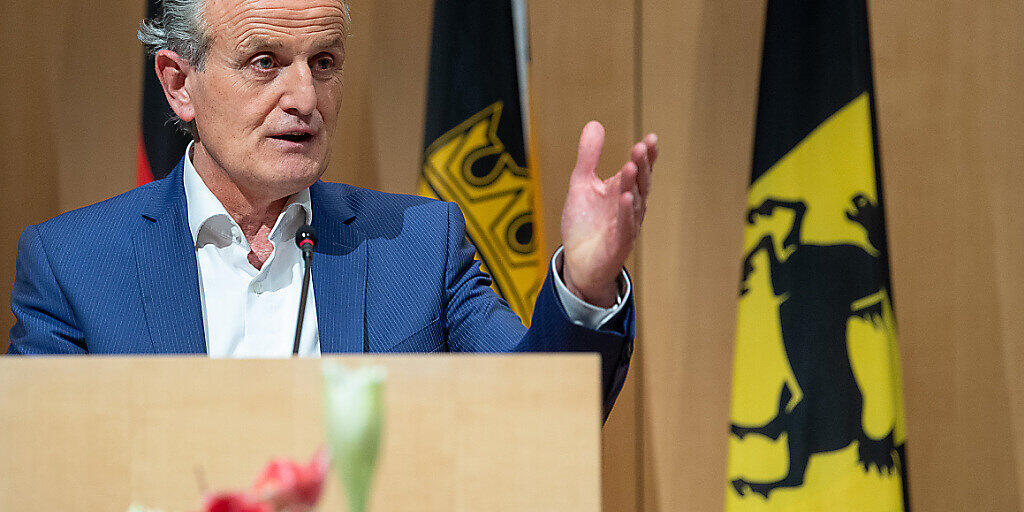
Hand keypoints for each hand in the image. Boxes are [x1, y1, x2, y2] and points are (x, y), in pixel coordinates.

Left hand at [560, 121, 657, 306]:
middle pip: (640, 183)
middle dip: (642, 165)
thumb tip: (595, 124)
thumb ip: (588, 157)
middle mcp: (629, 207)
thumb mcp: (581, 184)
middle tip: (641, 147)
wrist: (577, 263)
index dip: (646, 156)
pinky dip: (626, 213)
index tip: (650, 138)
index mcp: (622, 191)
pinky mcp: (618, 244)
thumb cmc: (584, 225)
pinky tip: (626, 198)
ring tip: (631, 165)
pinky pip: (625, 227)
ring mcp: (626, 226)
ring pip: (634, 203)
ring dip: (633, 184)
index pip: (639, 170)